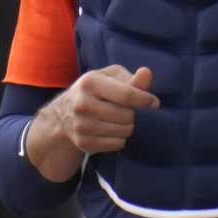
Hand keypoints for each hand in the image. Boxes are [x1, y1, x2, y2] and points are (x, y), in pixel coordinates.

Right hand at [41, 64, 158, 157]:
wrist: (64, 114)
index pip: (126, 94)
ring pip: (124, 131)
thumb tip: (146, 73)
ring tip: (119, 120)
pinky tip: (111, 130)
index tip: (154, 103)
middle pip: (127, 116)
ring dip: (128, 126)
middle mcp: (82, 104)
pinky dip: (120, 139)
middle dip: (133, 114)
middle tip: (126, 110)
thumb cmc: (96, 90)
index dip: (145, 100)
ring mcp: (81, 126)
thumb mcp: (111, 77)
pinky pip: (117, 144)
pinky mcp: (83, 143)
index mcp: (90, 83)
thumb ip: (131, 78)